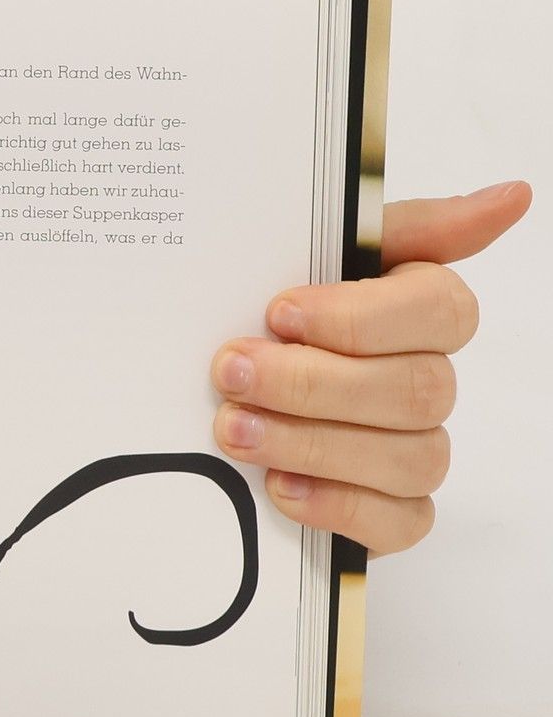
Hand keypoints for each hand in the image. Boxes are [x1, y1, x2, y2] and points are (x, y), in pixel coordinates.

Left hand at [210, 181, 531, 554]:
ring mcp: (415, 448)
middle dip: (311, 383)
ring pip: (408, 457)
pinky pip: (400, 521)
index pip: (442, 310)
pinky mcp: (393, 512)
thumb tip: (513, 195)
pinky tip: (280, 487)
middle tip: (230, 370)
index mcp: (415, 311)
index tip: (279, 311)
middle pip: (415, 389)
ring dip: (310, 441)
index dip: (360, 317)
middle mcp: (426, 380)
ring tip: (233, 427)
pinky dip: (336, 504)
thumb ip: (402, 225)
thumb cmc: (266, 318)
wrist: (202, 386)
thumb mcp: (312, 252)